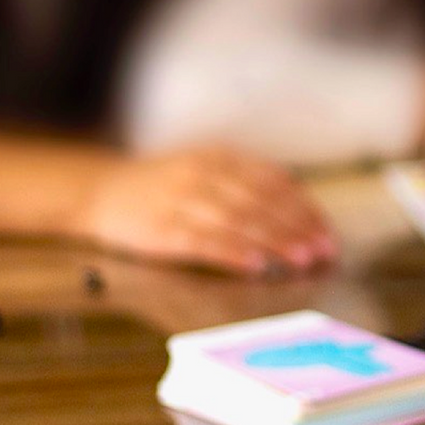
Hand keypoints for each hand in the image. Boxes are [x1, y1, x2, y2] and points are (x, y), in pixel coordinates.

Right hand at [72, 146, 338, 275]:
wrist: (98, 191)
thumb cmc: (159, 187)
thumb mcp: (202, 169)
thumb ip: (243, 182)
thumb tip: (297, 208)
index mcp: (217, 157)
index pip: (272, 180)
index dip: (303, 206)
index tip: (327, 230)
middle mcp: (202, 174)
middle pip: (260, 201)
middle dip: (297, 227)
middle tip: (325, 250)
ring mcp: (180, 202)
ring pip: (237, 221)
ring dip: (275, 241)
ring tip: (303, 260)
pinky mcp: (161, 231)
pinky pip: (204, 242)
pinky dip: (234, 253)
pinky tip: (258, 266)